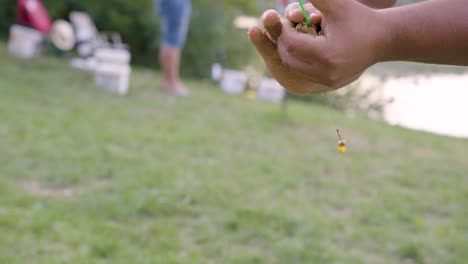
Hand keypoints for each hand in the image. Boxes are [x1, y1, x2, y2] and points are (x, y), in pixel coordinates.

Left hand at [250, 0, 388, 92]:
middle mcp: (325, 72)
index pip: (291, 44)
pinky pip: (303, 74)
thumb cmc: (360, 17)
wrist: (383, 39)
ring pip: (293, 69)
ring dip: (288, 53)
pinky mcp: (329, 84)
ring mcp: (327, 81)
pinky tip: (301, 48)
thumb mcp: (336, 4)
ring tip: (292, 37)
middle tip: (285, 29)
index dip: (284, 31)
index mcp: (326, 54)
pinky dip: (298, 61)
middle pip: (288, 59)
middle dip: (282, 43)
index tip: (286, 20)